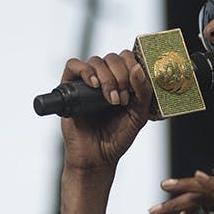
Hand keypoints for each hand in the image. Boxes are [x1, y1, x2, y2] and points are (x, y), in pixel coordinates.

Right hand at [60, 50, 153, 170]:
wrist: (98, 156)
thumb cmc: (118, 136)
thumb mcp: (139, 114)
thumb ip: (143, 91)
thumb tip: (138, 68)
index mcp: (123, 80)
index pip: (127, 57)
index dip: (132, 66)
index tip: (134, 87)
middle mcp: (104, 77)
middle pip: (112, 58)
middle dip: (120, 76)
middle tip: (122, 99)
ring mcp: (87, 81)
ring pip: (96, 61)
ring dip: (106, 78)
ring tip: (110, 100)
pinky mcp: (70, 87)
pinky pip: (73, 65)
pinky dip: (85, 71)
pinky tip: (93, 85)